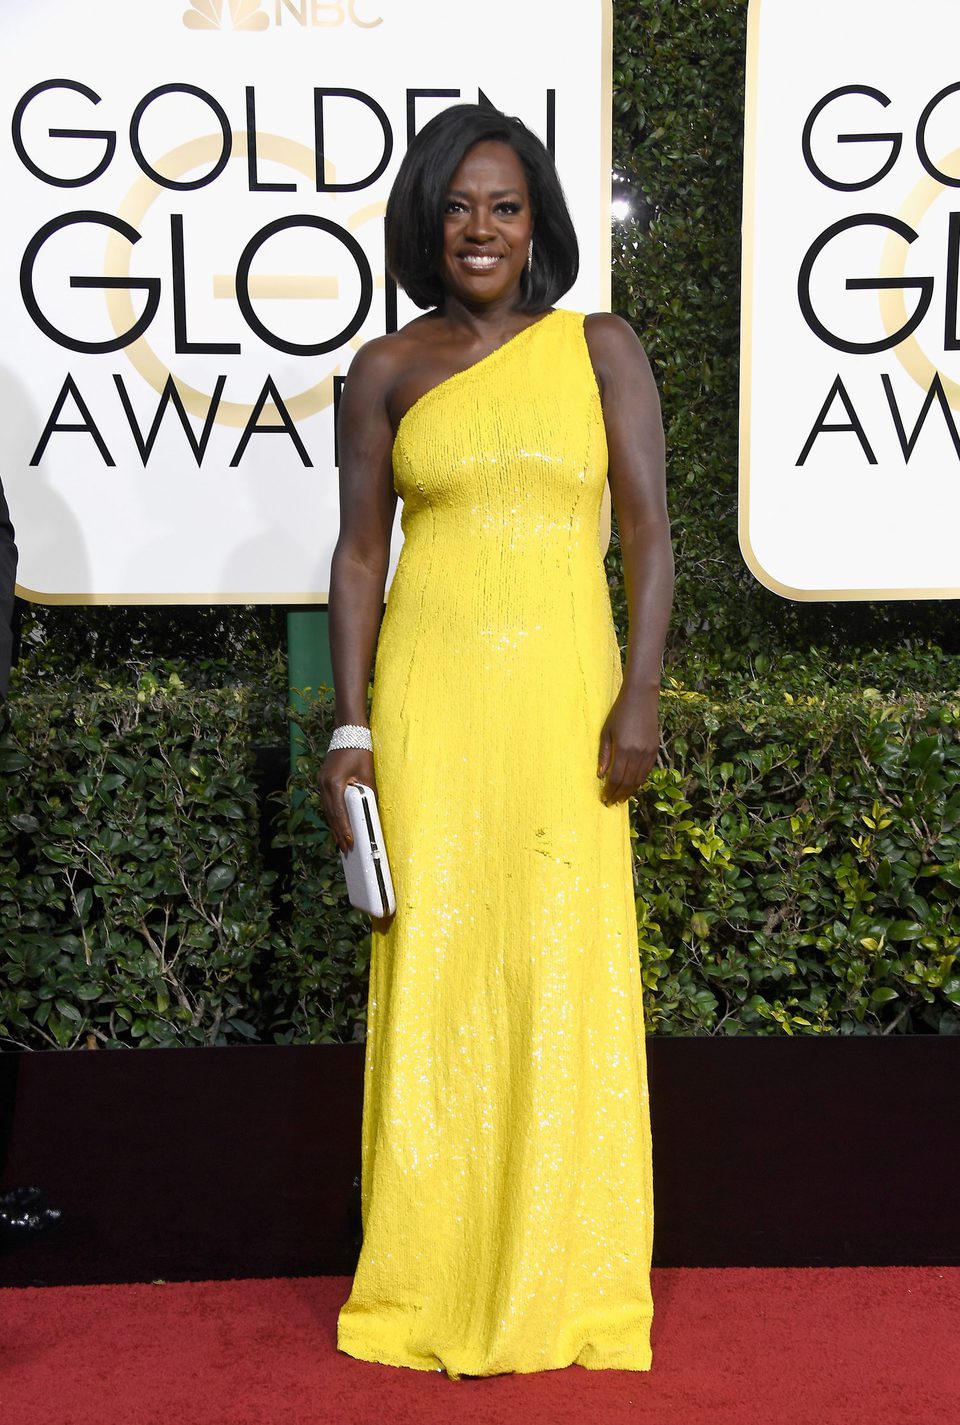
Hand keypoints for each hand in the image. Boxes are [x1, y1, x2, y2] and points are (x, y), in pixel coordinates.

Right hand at [318, 747, 375, 853]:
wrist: (349, 731)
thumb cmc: (360, 751)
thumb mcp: (367, 774)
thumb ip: (368, 793)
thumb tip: (371, 811)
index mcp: (334, 782)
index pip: (339, 811)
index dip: (344, 829)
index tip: (349, 843)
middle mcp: (324, 784)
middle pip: (331, 814)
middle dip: (338, 832)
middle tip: (345, 849)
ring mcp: (321, 782)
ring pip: (327, 809)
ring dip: (334, 825)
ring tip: (342, 841)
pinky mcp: (323, 780)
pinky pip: (327, 802)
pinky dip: (333, 814)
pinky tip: (338, 824)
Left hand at [597, 688, 659, 804]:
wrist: (641, 698)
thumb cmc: (619, 713)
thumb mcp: (606, 732)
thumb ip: (604, 755)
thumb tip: (601, 775)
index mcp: (623, 749)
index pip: (616, 778)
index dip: (610, 791)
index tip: (604, 798)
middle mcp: (637, 753)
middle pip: (628, 782)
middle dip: (619, 794)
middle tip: (611, 802)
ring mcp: (648, 752)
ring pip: (639, 779)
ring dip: (630, 791)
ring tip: (621, 798)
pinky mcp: (655, 749)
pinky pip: (647, 771)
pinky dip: (639, 781)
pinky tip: (632, 785)